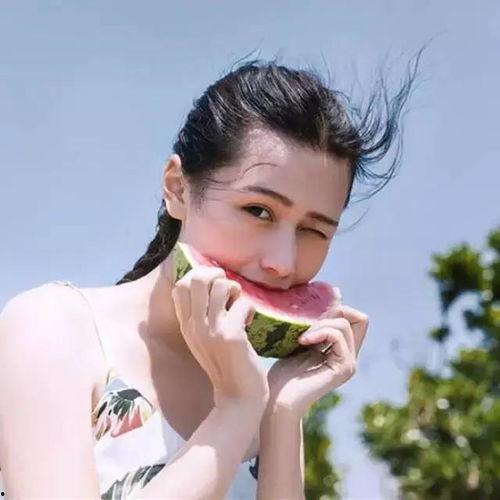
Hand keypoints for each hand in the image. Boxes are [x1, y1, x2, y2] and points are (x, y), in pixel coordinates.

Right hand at [172, 265, 268, 408]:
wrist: (238, 399)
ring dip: (235, 289)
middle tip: (229, 288)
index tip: (214, 285)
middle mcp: (195, 326)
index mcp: (186, 326)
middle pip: (197, 279)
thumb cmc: (226, 365)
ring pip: (221, 285)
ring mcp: (212, 330)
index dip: (198, 276)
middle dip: (216, 273)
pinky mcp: (231, 336)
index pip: (181, 286)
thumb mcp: (204, 339)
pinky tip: (248, 322)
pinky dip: (250, 308)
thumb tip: (211, 284)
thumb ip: (201, 316)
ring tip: (239, 305)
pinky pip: (243, 303)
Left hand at [265, 288, 368, 417]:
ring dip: (320, 323)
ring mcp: (348, 363)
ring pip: (345, 324)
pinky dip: (320, 331)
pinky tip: (302, 340)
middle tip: (308, 321)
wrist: (277, 400)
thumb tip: (322, 302)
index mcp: (340, 349)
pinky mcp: (344, 368)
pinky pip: (338, 335)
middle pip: (359, 318)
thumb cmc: (282, 373)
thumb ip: (312, 328)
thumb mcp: (299, 342)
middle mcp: (348, 355)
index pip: (355, 318)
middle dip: (333, 310)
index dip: (338, 306)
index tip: (312, 311)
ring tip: (301, 336)